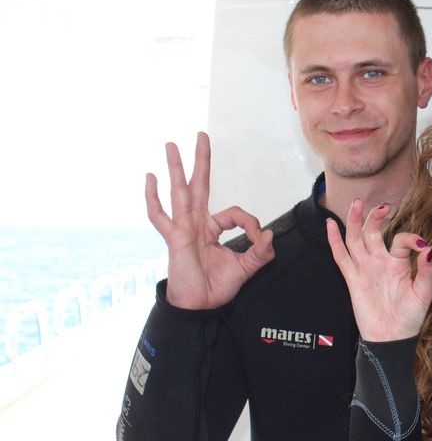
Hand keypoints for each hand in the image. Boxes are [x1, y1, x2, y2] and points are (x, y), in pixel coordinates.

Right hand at [146, 132, 274, 308]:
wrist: (200, 307)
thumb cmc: (216, 287)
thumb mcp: (246, 267)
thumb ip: (261, 252)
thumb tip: (269, 234)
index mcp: (212, 228)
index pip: (235, 214)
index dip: (251, 224)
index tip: (259, 238)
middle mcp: (196, 223)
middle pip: (199, 185)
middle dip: (201, 160)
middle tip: (202, 135)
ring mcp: (183, 229)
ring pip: (179, 192)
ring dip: (175, 167)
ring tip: (171, 145)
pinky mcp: (174, 239)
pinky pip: (160, 216)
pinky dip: (153, 198)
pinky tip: (150, 178)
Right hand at [326, 199, 431, 341]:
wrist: (392, 338)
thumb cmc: (409, 317)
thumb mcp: (423, 293)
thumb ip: (426, 270)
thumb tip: (428, 249)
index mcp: (398, 263)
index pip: (401, 239)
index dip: (412, 239)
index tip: (421, 246)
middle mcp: (380, 261)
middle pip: (373, 232)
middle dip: (376, 217)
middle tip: (382, 205)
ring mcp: (365, 269)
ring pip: (356, 239)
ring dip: (355, 221)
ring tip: (356, 203)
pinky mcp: (353, 279)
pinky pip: (341, 257)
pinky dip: (335, 241)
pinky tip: (330, 225)